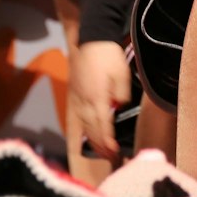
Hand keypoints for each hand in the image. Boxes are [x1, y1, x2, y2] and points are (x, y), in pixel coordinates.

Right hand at [70, 40, 133, 161]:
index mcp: (97, 97)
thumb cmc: (108, 55)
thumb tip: (118, 107)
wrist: (92, 38)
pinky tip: (87, 135)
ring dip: (92, 140)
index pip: (102, 125)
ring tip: (100, 152)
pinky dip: (83, 129)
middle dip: (101, 145)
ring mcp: (78, 98)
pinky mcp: (75, 94)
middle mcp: (85, 101)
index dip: (108, 141)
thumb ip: (121, 93)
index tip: (115, 152)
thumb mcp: (122, 73)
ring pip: (83, 124)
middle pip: (91, 129)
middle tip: (110, 158)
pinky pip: (78, 117)